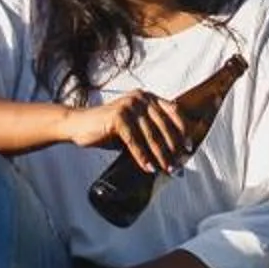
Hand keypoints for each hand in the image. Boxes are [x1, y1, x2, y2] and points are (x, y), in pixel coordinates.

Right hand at [64, 91, 189, 174]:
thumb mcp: (133, 127)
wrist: (79, 125)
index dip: (183, 130)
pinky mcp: (118, 116)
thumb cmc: (108, 129)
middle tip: (178, 165)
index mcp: (148, 97)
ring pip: (151, 134)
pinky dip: (142, 156)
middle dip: (173, 148)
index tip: (189, 147)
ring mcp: (129, 105)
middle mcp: (141, 97)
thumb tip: (173, 154)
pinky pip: (134, 141)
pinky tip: (148, 168)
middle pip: (164, 125)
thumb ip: (149, 132)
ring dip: (160, 155)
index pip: (173, 111)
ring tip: (167, 169)